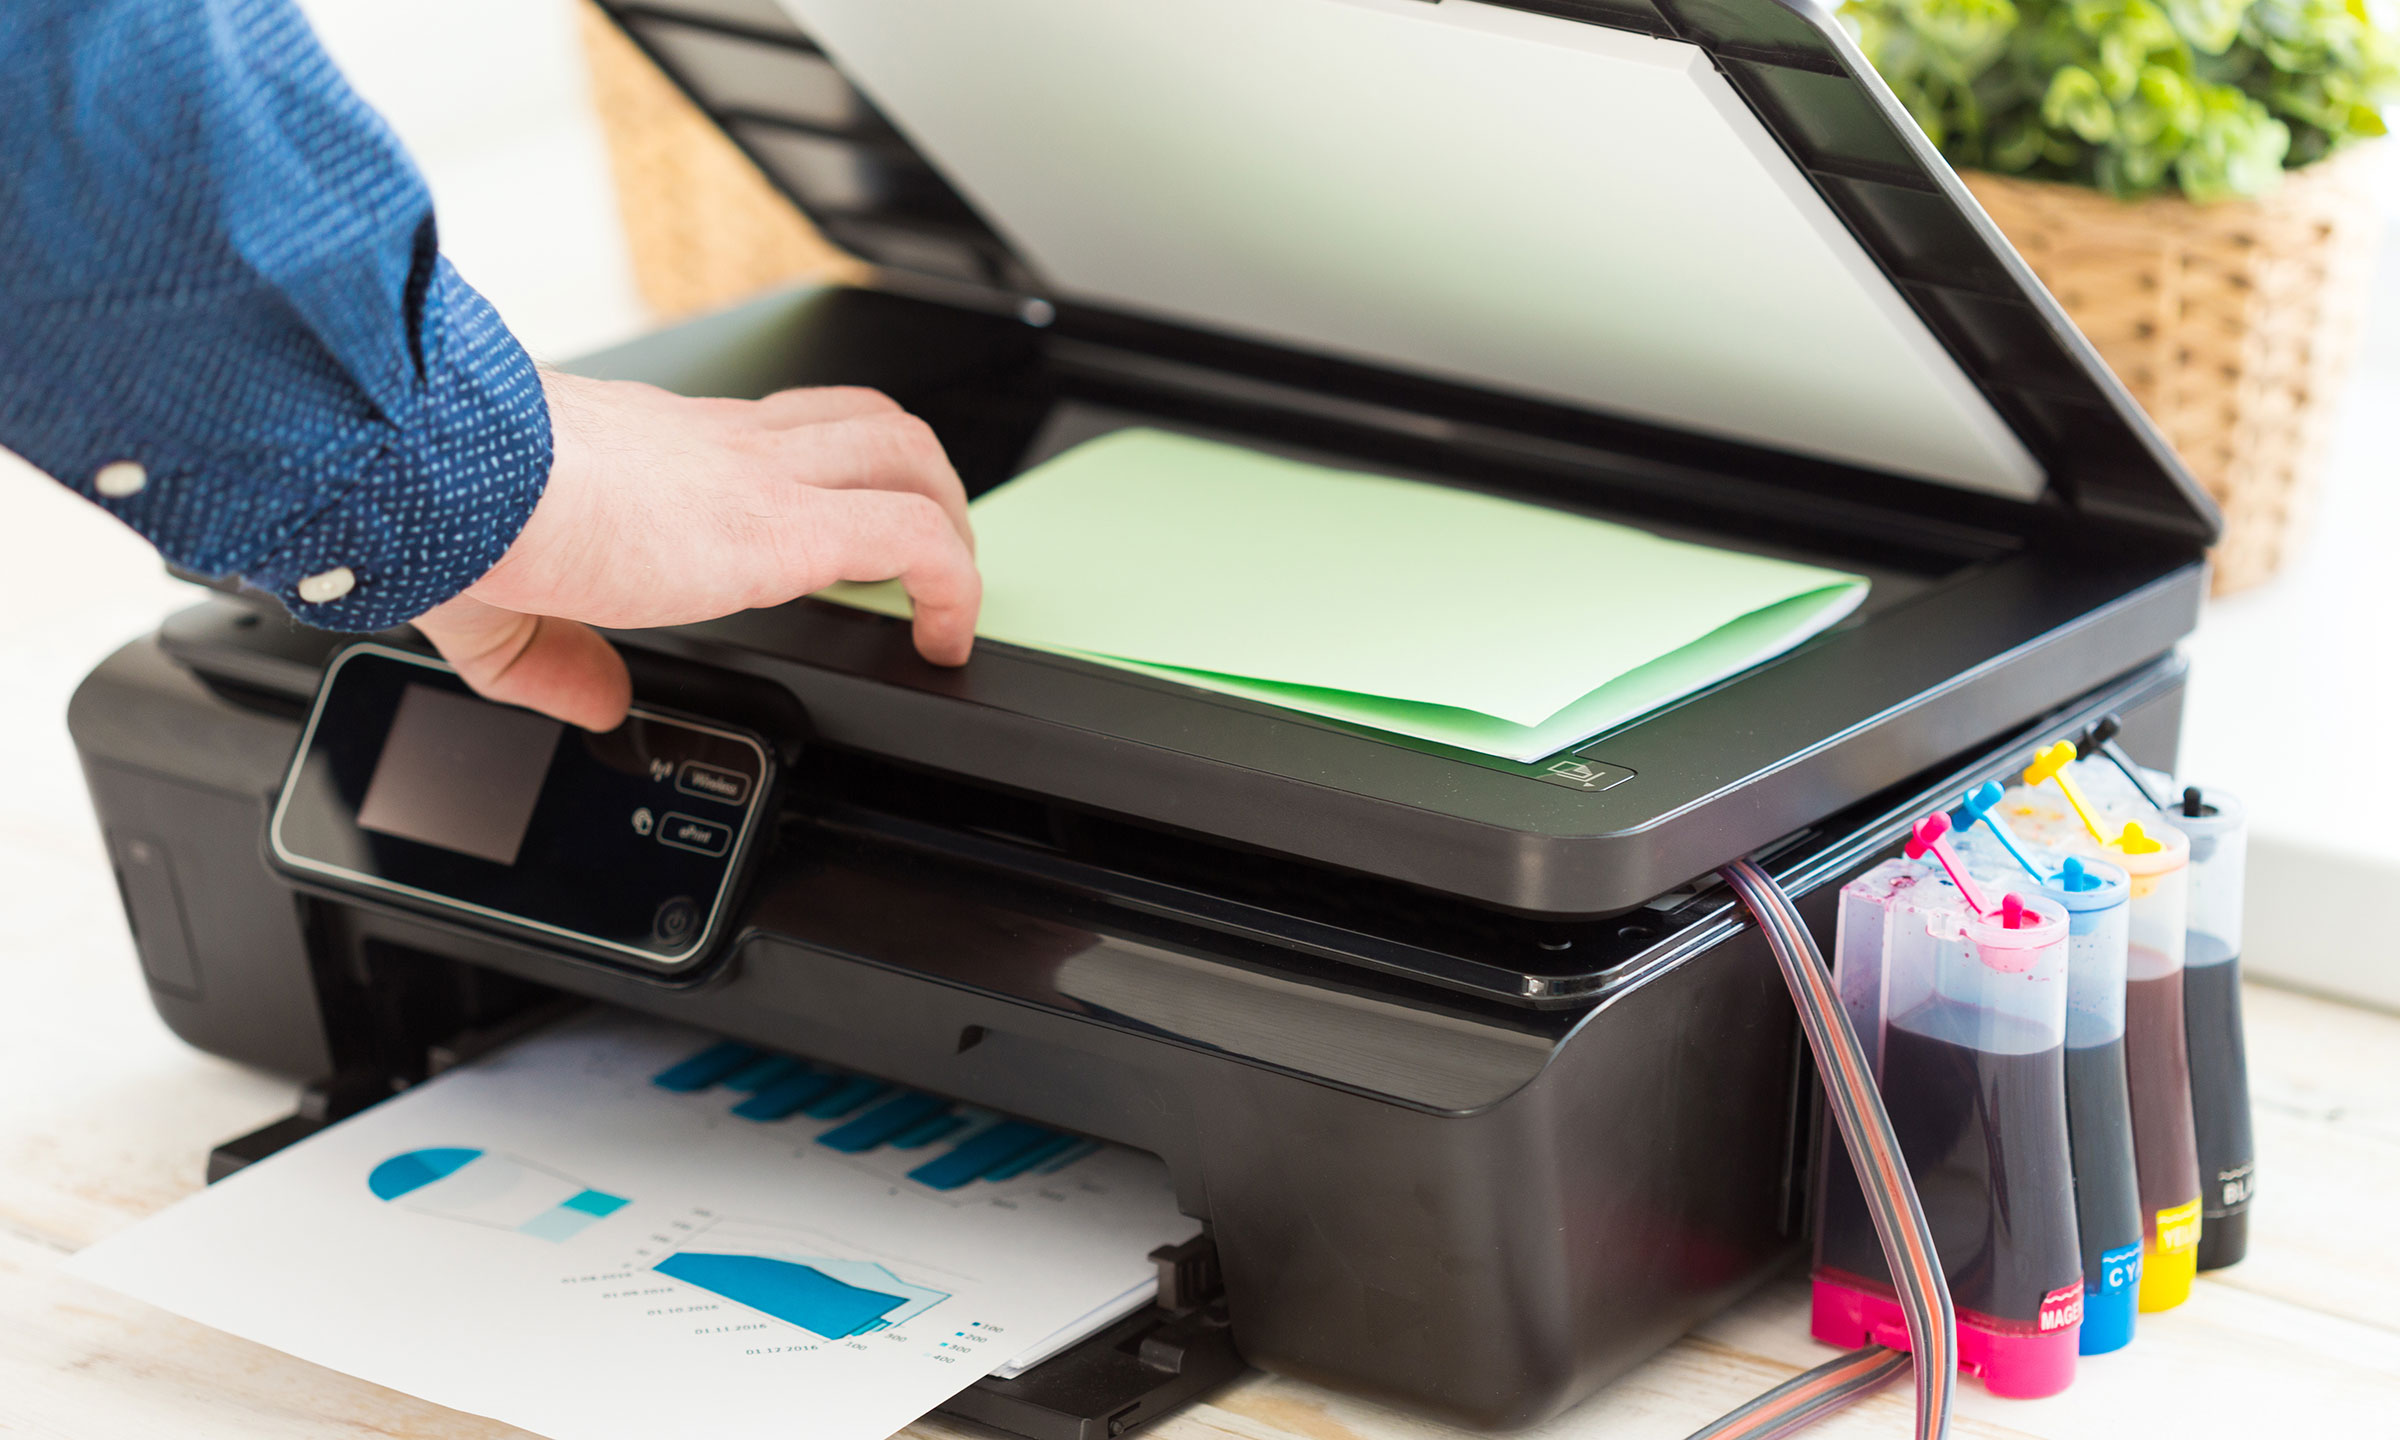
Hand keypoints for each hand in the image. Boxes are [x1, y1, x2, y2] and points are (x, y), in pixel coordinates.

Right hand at [413, 371, 980, 729]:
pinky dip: (953, 584)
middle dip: (919, 479)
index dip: (829, 469)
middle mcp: (725, 444)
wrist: (454, 476)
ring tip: (948, 593)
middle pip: (867, 421)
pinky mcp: (784, 524)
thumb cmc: (462, 514)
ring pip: (908, 455)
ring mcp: (762, 476)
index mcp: (665, 447)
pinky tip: (944, 636)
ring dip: (948, 519)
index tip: (841, 530)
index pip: (779, 430)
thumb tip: (596, 702)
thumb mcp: (504, 602)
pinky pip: (913, 538)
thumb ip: (551, 660)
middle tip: (926, 552)